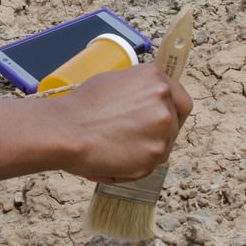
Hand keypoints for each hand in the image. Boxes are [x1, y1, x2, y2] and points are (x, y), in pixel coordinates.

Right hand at [0, 62, 190, 183]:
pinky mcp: (155, 154)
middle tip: (134, 138)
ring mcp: (163, 128)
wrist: (65, 130)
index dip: (172, 111)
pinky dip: (134, 166)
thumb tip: (144, 103)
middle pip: (175, 122)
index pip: (180, 98)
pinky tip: (112, 159)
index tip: (161, 120)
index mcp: (154, 78)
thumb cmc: (81, 107)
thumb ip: (138, 91)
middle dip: (158, 131)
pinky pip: (151, 164)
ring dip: (145, 150)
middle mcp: (164, 100)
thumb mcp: (113, 82)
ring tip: (115, 148)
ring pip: (164, 145)